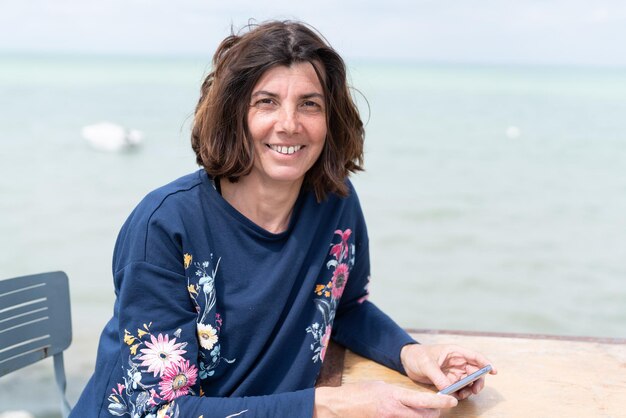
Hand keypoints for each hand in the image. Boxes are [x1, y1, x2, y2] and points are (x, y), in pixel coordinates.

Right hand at [314, 381, 456, 417]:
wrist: (340, 406)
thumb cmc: (358, 393)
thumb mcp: (380, 386)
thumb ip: (398, 393)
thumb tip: (411, 398)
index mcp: (393, 396)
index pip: (423, 400)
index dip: (440, 401)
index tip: (452, 400)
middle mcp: (394, 411)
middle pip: (425, 416)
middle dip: (434, 413)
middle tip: (435, 408)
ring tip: (423, 412)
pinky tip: (406, 415)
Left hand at [400, 344, 496, 399]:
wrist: (406, 361)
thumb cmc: (417, 355)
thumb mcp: (426, 364)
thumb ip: (438, 376)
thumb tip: (449, 388)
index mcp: (455, 352)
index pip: (475, 356)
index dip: (486, 363)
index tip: (494, 371)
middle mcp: (457, 362)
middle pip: (475, 372)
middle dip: (478, 382)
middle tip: (475, 391)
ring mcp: (454, 372)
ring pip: (469, 383)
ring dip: (469, 390)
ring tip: (462, 395)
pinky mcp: (448, 381)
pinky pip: (459, 389)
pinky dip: (460, 394)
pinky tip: (455, 396)